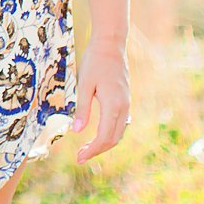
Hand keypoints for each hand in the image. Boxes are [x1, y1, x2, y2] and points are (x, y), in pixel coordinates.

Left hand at [69, 39, 131, 163]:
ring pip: (118, 133)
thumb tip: (77, 132)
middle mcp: (123, 108)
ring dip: (104, 144)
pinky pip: (120, 124)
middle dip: (97, 151)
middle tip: (80, 157)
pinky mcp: (125, 100)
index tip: (79, 159)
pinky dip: (110, 134)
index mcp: (113, 106)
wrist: (111, 44)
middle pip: (113, 139)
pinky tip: (99, 135)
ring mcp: (126, 104)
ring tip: (86, 149)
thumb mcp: (84, 84)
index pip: (104, 137)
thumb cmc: (95, 61)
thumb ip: (82, 108)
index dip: (92, 151)